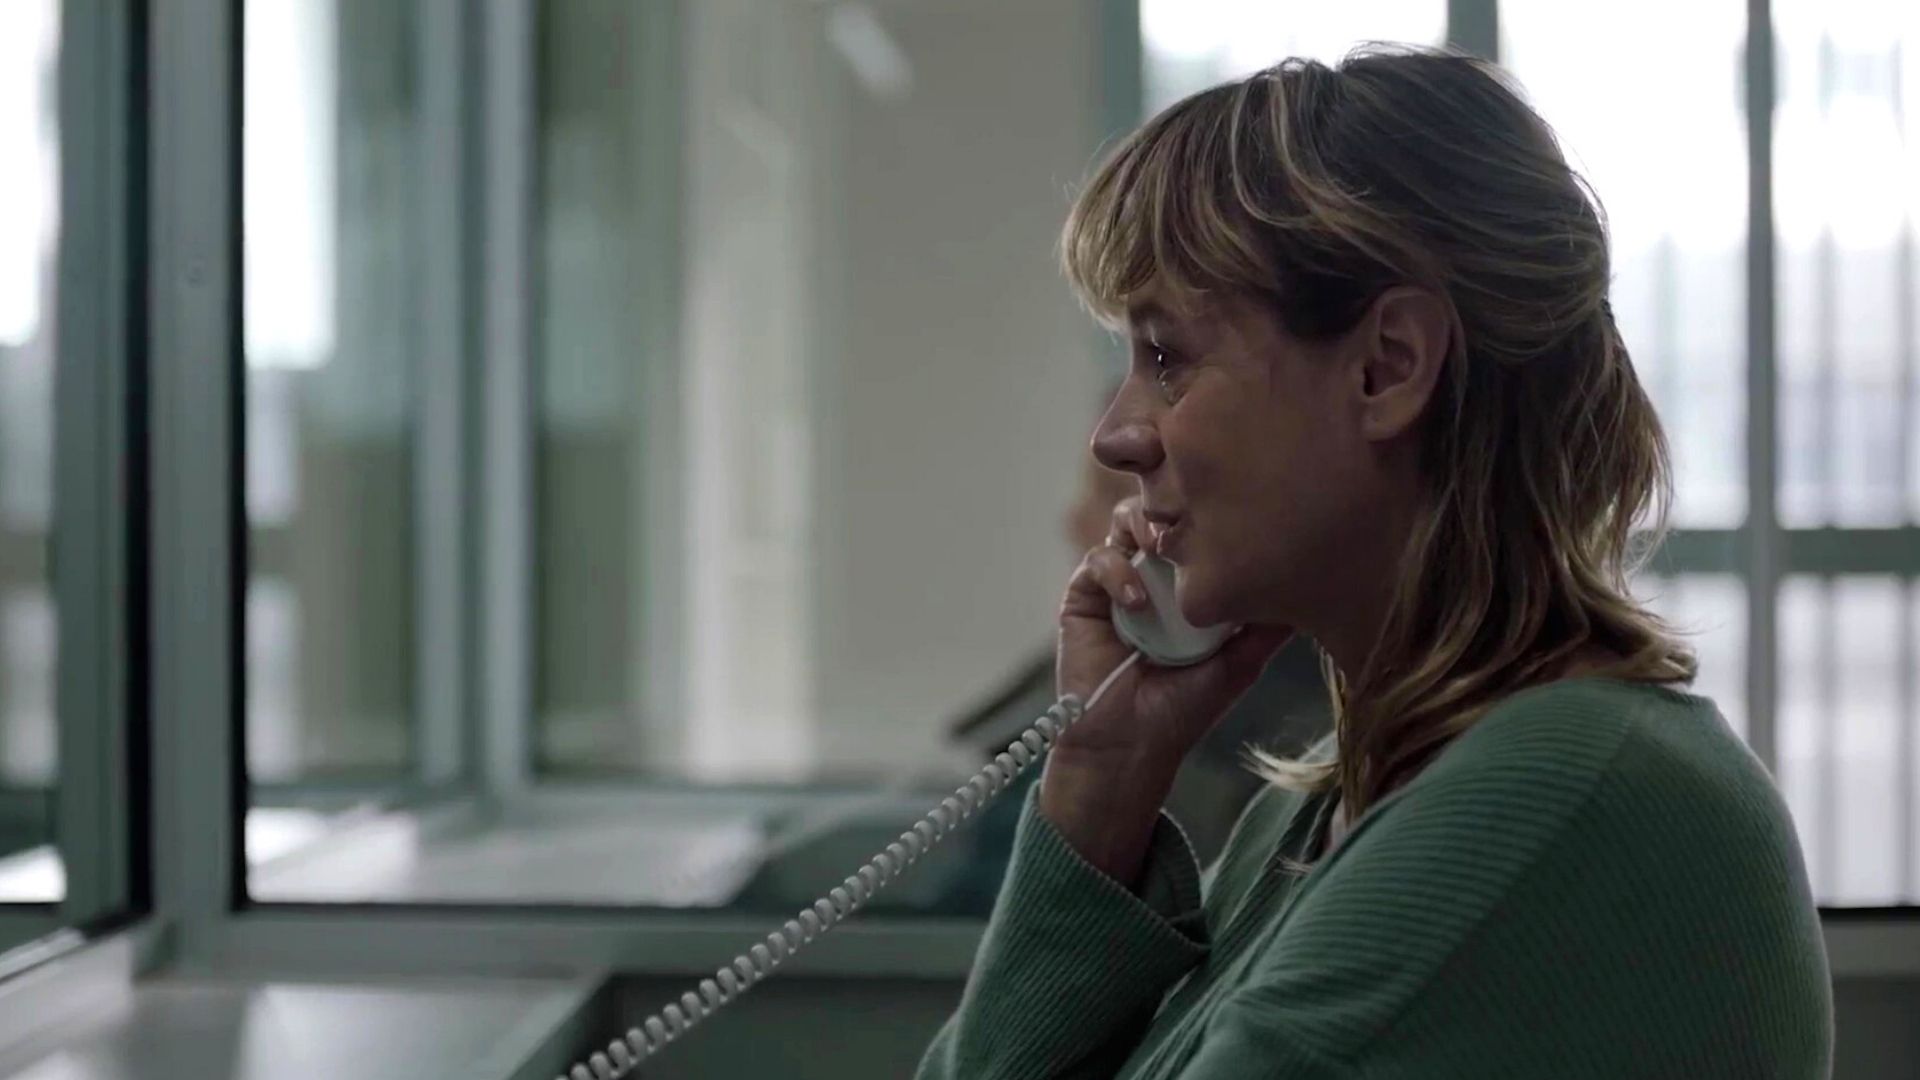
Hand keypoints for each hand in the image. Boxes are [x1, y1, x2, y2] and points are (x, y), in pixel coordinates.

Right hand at [1053, 496, 1294, 768]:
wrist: (1131, 745)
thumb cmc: (1184, 709)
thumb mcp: (1240, 664)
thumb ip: (1266, 628)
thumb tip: (1308, 586)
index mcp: (1190, 583)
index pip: (1202, 526)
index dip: (1216, 512)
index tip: (1239, 513)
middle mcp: (1155, 573)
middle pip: (1164, 508)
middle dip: (1178, 502)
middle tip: (1195, 518)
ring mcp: (1118, 580)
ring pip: (1126, 520)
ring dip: (1145, 523)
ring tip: (1162, 547)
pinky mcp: (1085, 595)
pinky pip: (1098, 559)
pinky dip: (1118, 571)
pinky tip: (1137, 603)